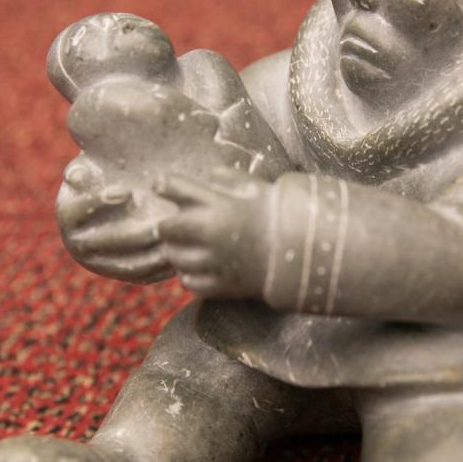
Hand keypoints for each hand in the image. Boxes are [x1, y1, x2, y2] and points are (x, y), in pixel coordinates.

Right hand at [57, 154, 171, 282]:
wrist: (131, 194)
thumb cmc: (114, 169)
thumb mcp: (98, 163)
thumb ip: (84, 167)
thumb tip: (75, 177)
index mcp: (68, 213)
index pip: (74, 212)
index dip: (98, 203)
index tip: (128, 192)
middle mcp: (78, 243)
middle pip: (102, 243)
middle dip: (130, 234)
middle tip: (158, 223)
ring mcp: (100, 262)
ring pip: (124, 265)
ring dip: (149, 254)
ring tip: (173, 239)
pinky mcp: (122, 272)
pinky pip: (142, 275)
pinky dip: (161, 268)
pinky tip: (181, 252)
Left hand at [155, 168, 271, 298]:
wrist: (303, 250)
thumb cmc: (276, 214)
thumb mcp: (254, 187)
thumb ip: (225, 179)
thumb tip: (205, 176)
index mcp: (220, 205)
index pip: (176, 189)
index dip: (163, 185)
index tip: (159, 185)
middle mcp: (213, 233)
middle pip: (166, 228)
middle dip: (167, 226)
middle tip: (170, 227)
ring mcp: (216, 262)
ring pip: (175, 258)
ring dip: (176, 251)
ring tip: (184, 248)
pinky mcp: (222, 285)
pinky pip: (189, 282)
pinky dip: (189, 274)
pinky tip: (197, 267)